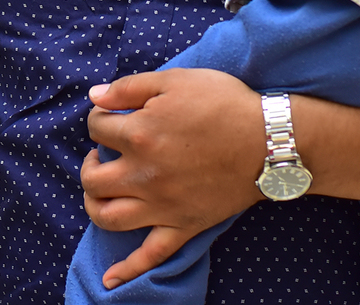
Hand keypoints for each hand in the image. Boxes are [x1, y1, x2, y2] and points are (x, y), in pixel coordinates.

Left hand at [79, 70, 265, 277]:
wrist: (270, 140)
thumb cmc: (224, 104)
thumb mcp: (175, 80)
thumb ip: (129, 87)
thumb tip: (94, 97)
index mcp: (139, 135)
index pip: (96, 129)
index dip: (99, 119)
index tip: (112, 117)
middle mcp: (143, 175)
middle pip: (93, 179)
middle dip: (89, 165)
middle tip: (102, 154)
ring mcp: (162, 206)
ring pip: (108, 218)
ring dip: (95, 206)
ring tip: (102, 191)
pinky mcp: (183, 226)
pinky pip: (151, 255)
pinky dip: (128, 270)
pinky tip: (110, 279)